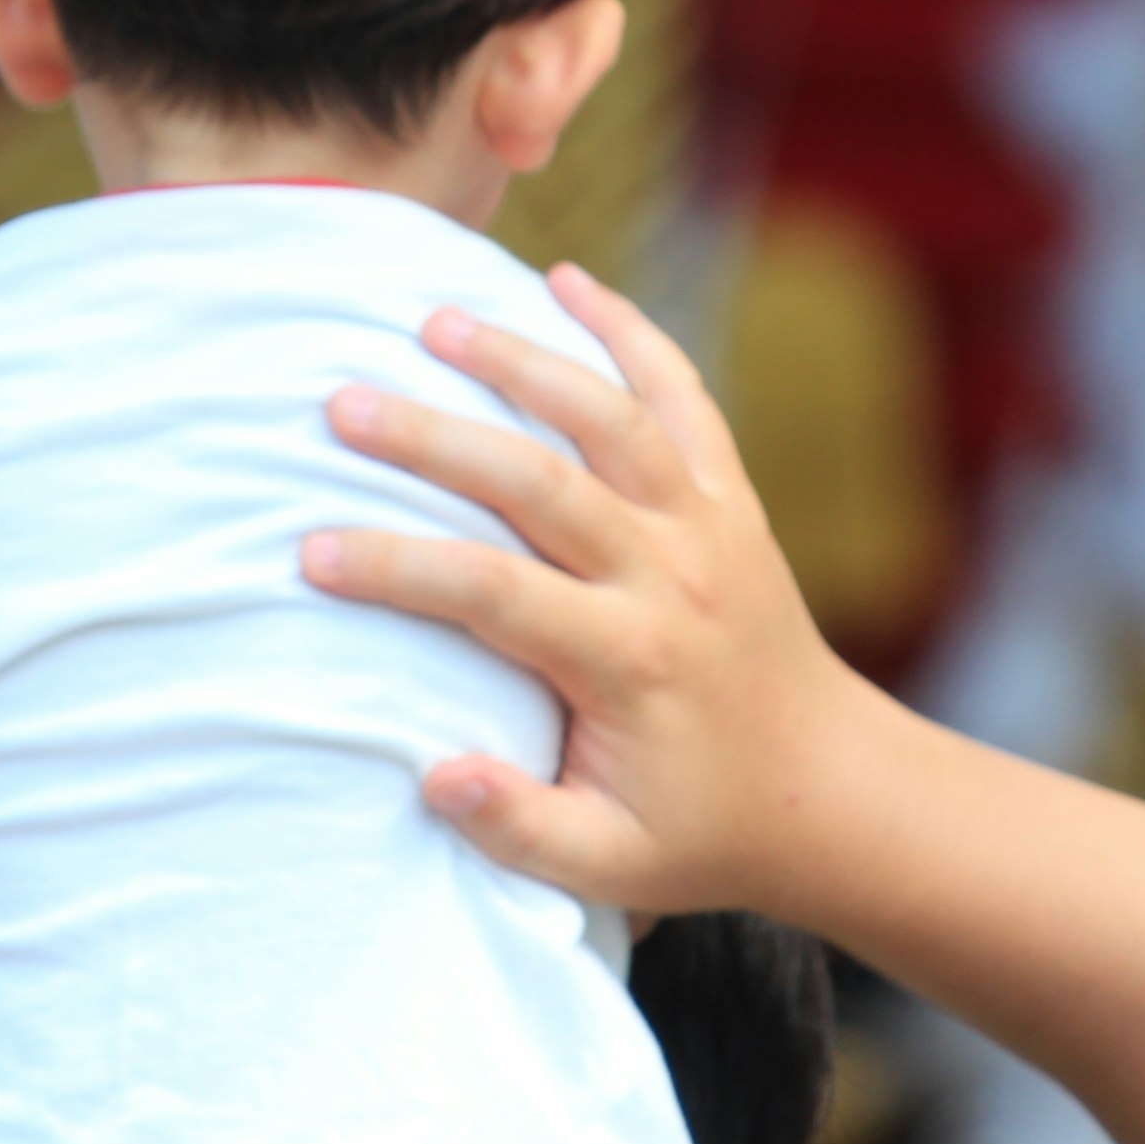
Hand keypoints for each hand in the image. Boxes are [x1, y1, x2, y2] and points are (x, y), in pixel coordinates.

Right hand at [302, 263, 887, 920]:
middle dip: (436, 438)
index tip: (311, 550)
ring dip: (523, 359)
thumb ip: (517, 827)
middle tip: (342, 403)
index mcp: (629, 660)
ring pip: (611, 415)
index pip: (494, 596)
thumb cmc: (702, 830)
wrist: (832, 790)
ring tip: (432, 319)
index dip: (399, 569)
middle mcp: (670, 574)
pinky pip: (683, 394)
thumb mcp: (612, 864)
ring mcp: (706, 523)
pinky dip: (630, 330)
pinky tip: (566, 278)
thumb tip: (433, 773)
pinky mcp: (729, 496)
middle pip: (540, 482)